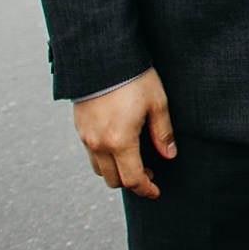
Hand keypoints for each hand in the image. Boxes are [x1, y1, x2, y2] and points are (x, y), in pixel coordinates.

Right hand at [72, 67, 174, 199]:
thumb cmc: (134, 78)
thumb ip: (163, 133)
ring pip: (99, 169)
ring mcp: (86, 137)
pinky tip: (118, 145)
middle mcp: (98, 144)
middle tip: (149, 173)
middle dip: (131, 182)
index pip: (132, 180)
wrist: (102, 57)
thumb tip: (168, 155)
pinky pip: (90, 153)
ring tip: (133, 160)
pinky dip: (104, 158)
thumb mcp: (157, 103)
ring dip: (116, 171)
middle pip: (113, 180)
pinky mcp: (79, 127)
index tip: (155, 192)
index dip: (146, 189)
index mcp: (120, 142)